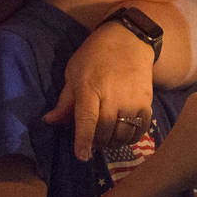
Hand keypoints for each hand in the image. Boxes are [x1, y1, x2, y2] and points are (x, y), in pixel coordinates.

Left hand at [44, 20, 154, 160]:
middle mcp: (113, 96)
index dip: (83, 140)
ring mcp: (132, 100)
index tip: (82, 156)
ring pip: (123, 134)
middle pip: (105, 131)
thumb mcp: (74, 73)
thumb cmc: (94, 56)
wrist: (128, 39)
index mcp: (90, 88)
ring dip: (113, 142)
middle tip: (92, 141)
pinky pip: (140, 129)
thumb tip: (49, 121)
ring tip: (107, 137)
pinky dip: (131, 137)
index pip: (87, 120)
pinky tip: (123, 134)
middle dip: (97, 142)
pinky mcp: (147, 102)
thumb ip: (65, 101)